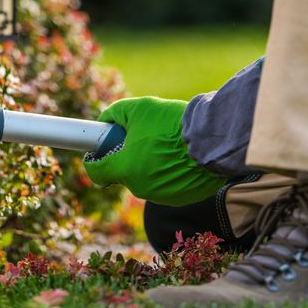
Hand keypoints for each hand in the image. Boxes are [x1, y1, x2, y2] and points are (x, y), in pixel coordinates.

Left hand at [85, 96, 223, 206]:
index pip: (97, 172)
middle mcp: (141, 188)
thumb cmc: (173, 123)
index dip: (94, 159)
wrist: (213, 137)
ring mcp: (162, 196)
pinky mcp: (182, 198)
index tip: (97, 151)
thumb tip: (105, 121)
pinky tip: (181, 155)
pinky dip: (170, 172)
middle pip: (125, 172)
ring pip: (147, 178)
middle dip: (129, 156)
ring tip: (167, 143)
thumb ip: (116, 114)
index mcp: (126, 169)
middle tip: (142, 137)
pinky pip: (168, 184)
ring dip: (150, 164)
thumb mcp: (139, 109)